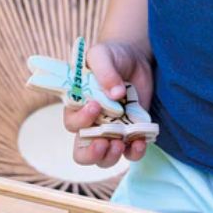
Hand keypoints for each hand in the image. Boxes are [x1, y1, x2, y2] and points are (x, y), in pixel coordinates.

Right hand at [63, 40, 153, 167]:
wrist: (135, 57)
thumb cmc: (111, 55)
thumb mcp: (102, 54)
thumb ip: (104, 70)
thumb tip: (115, 93)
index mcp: (78, 106)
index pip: (72, 123)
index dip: (81, 120)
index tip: (95, 106)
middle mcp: (92, 123)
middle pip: (82, 152)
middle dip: (91, 154)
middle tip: (104, 143)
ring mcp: (113, 130)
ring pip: (105, 158)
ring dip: (111, 157)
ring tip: (121, 144)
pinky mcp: (132, 132)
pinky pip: (131, 152)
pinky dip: (135, 152)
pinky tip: (141, 141)